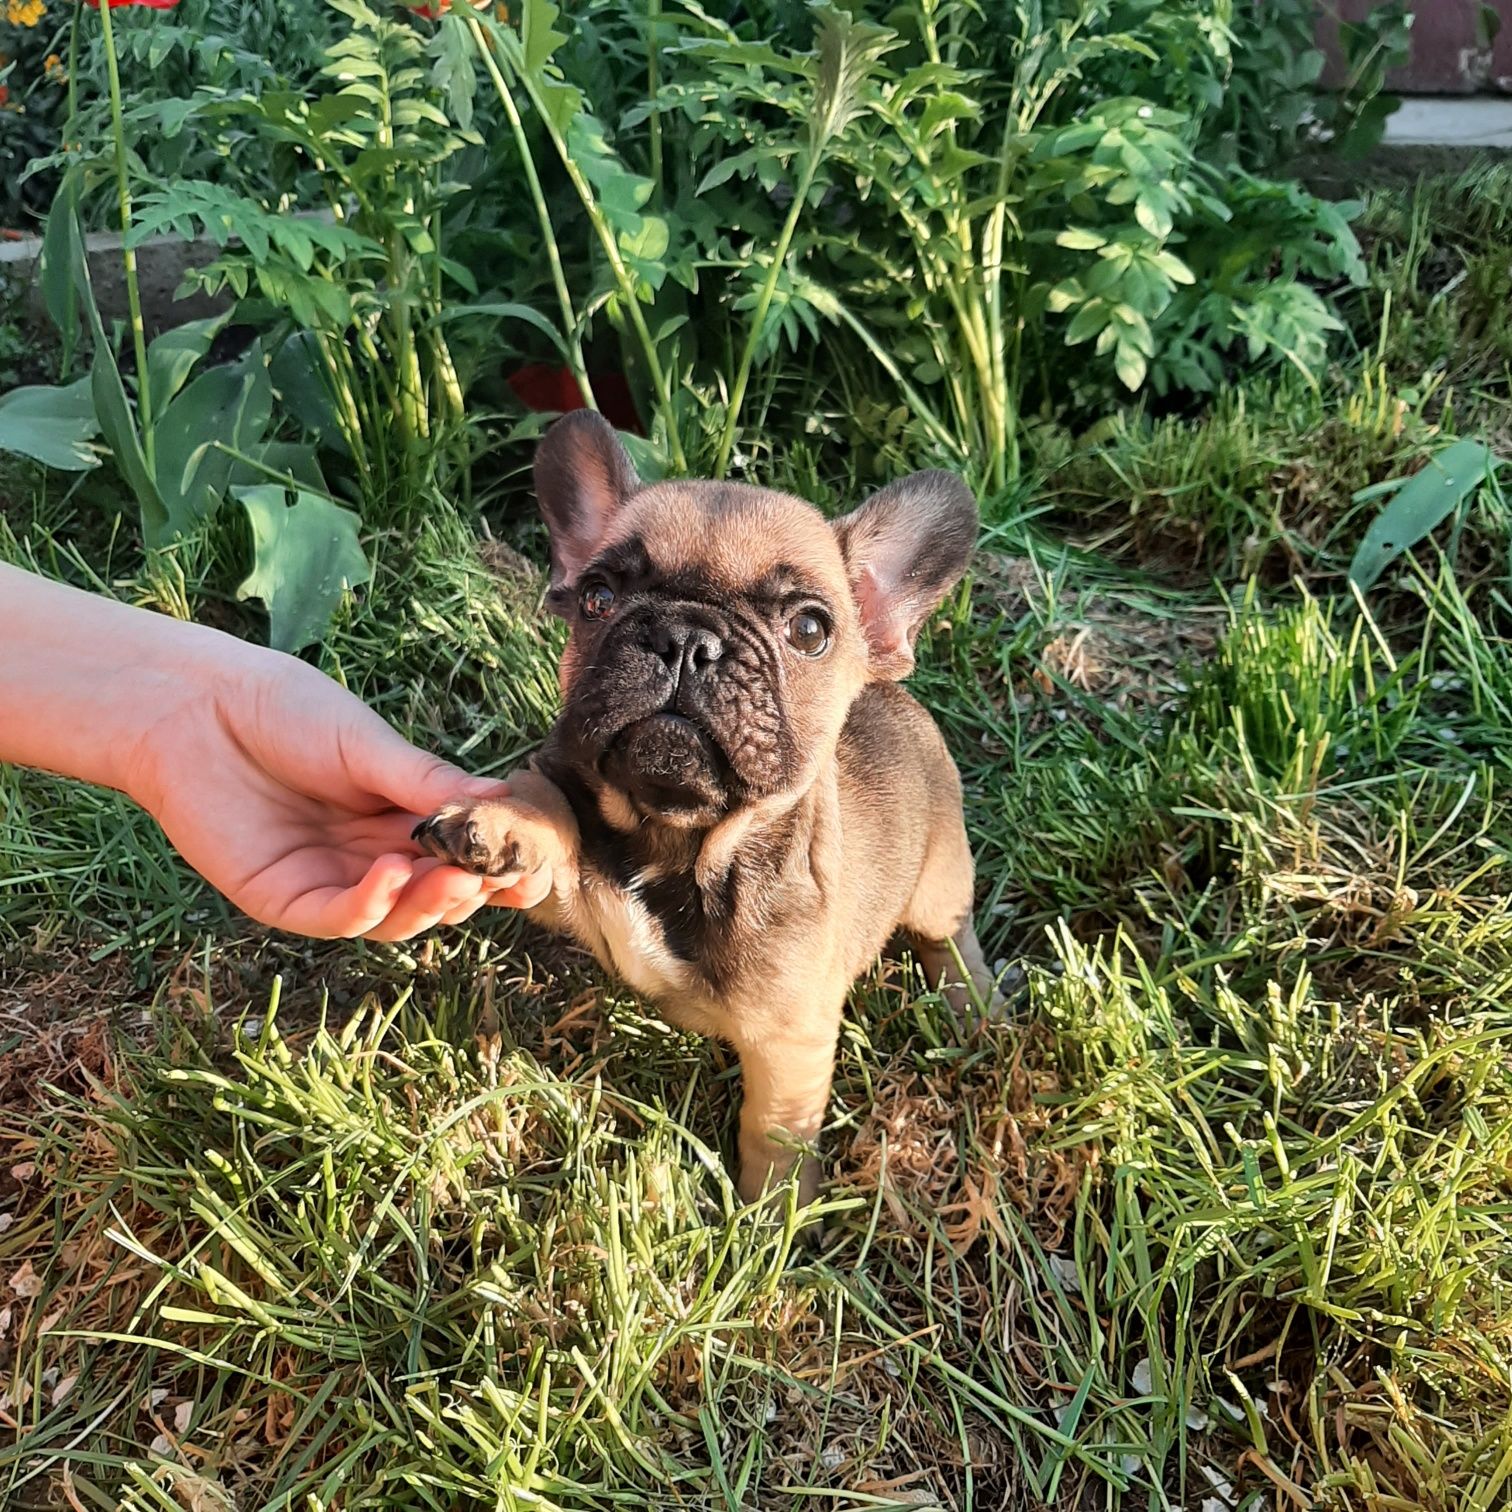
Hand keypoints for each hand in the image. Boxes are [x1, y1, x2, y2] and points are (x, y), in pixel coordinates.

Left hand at [125, 649, 532, 940]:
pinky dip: (371, 904)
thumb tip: (503, 799)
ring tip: (454, 876)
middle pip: (436, 895)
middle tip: (498, 872)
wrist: (196, 707)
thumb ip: (428, 781)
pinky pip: (337, 918)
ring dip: (430, 903)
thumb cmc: (285, 712)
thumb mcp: (370, 746)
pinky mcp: (283, 899)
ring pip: (395, 917)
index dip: (498, 866)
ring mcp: (329, 882)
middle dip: (472, 889)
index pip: (461, 856)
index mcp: (399, 818)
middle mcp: (371, 857)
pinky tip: (393, 873)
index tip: (534, 862)